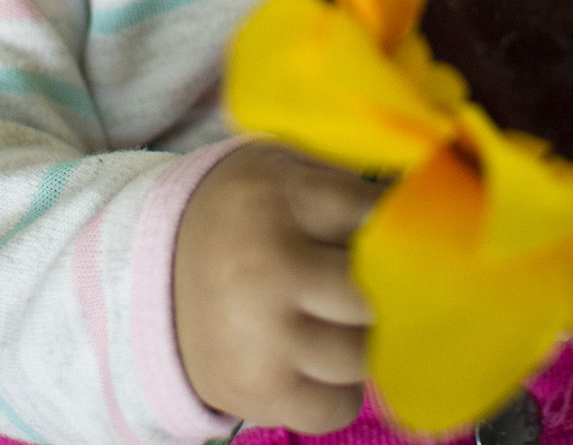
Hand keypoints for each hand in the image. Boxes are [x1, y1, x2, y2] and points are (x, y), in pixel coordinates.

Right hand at [173, 142, 379, 431]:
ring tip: (340, 317)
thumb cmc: (238, 215)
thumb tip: (421, 200)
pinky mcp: (259, 392)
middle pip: (376, 292)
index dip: (397, 225)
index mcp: (276, 199)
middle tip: (379, 279)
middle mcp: (270, 268)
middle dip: (387, 288)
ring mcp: (264, 338)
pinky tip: (318, 357)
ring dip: (362, 338)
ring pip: (364, 353)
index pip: (375, 215)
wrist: (151, 273)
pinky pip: (338, 404)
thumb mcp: (277, 168)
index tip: (406, 229)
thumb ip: (340, 178)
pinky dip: (340, 387)